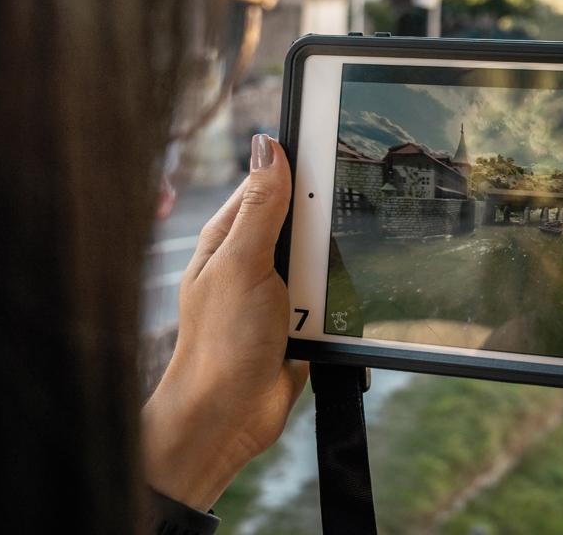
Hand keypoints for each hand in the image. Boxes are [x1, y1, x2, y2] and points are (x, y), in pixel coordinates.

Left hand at [142, 134, 309, 511]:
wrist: (229, 417)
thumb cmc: (220, 343)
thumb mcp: (242, 263)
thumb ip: (262, 207)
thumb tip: (267, 146)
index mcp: (229, 236)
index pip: (270, 182)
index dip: (300, 167)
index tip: (333, 151)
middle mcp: (254, 258)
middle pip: (307, 219)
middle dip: (325, 227)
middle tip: (323, 243)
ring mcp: (280, 289)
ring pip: (326, 255)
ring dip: (334, 268)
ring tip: (321, 288)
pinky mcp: (304, 317)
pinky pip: (336, 293)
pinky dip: (342, 298)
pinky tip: (340, 305)